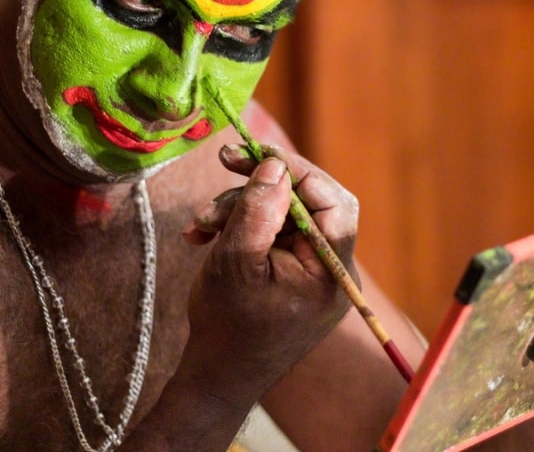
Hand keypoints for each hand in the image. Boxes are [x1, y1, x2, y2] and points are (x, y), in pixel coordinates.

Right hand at [179, 144, 358, 396]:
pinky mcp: (294, 274)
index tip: (258, 153)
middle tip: (226, 161)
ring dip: (240, 209)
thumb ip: (258, 209)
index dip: (298, 171)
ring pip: (284, 215)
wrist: (217, 379)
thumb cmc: (226, 326)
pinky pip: (275, 235)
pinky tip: (204, 236)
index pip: (333, 202)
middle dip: (261, 187)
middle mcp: (332, 270)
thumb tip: (276, 164)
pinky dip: (242, 229)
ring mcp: (314, 272)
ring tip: (199, 224)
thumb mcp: (235, 261)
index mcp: (331, 271)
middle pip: (308, 202)